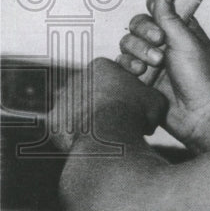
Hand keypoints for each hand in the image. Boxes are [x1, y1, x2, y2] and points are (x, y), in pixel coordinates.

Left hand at [50, 57, 166, 152]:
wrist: (109, 136)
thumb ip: (150, 97)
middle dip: (105, 105)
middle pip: (93, 91)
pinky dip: (75, 137)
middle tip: (120, 123)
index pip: (113, 78)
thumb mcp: (156, 100)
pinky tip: (90, 145)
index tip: (134, 108)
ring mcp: (63, 98)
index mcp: (102, 66)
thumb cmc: (134, 114)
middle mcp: (77, 77)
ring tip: (106, 138)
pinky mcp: (54, 120)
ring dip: (89, 120)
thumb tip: (149, 106)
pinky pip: (65, 129)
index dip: (126, 94)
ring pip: (78, 110)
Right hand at [117, 0, 209, 149]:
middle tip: (160, 47)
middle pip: (137, 23)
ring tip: (154, 66)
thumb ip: (170, 15)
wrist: (198, 116)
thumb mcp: (186, 41)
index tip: (160, 21)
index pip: (157, 7)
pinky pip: (121, 63)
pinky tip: (139, 75)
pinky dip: (128, 66)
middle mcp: (164, 42)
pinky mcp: (139, 79)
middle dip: (145, 34)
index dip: (153, 10)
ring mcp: (150, 61)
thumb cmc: (200, 78)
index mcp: (180, 29)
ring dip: (137, 51)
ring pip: (127, 43)